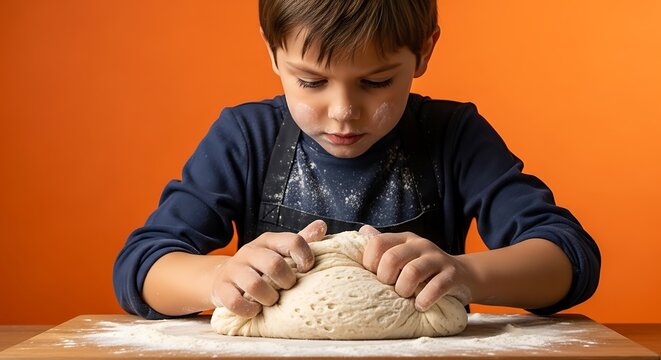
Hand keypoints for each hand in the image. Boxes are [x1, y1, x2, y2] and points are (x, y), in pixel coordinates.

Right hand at [211, 220, 326, 316]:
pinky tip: (255, 309)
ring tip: (271, 301)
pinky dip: (248, 309)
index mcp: (268, 241)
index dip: (304, 257)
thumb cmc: (260, 266)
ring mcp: (234, 269)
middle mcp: (250, 251)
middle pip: (274, 264)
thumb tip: (322, 226)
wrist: (223, 277)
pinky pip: (235, 301)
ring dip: (269, 298)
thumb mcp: (279, 250)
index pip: (293, 241)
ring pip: (254, 285)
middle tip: (288, 288)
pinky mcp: (222, 288)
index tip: (306, 269)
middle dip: (286, 281)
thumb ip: (301, 240)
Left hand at [358, 225, 473, 310]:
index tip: (374, 277)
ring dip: (404, 289)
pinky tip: (421, 305)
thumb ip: (385, 245)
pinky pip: (436, 286)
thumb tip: (363, 231)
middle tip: (390, 288)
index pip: (377, 242)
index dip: (370, 262)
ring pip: (412, 272)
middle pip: (392, 258)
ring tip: (406, 297)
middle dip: (386, 278)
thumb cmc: (425, 269)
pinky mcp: (452, 274)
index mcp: (404, 239)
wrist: (464, 275)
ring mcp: (437, 258)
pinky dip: (425, 299)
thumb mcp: (405, 254)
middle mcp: (420, 245)